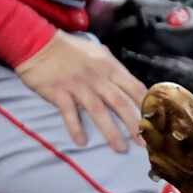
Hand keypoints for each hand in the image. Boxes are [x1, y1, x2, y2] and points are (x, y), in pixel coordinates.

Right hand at [15, 30, 147, 152]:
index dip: (146, 104)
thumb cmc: (70, 49)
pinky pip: (70, 114)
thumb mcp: (98, 53)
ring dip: (110, 132)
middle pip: (120, 102)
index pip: (134, 86)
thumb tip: (127, 85)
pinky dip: (76, 129)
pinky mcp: (59, 92)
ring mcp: (78, 85)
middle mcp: (97, 76)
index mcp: (109, 66)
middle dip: (134, 124)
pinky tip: (82, 142)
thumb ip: (112, 69)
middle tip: (143, 141)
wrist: (39, 44)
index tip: (153, 120)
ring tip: (119, 148)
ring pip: (98, 111)